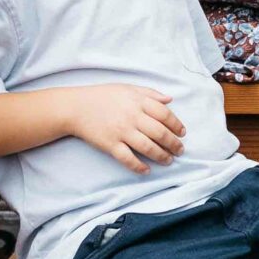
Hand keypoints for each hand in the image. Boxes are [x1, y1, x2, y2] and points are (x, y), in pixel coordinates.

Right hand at [70, 85, 185, 176]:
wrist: (76, 107)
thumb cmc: (103, 96)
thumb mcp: (128, 88)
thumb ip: (150, 93)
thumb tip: (170, 99)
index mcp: (138, 102)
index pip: (165, 114)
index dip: (176, 125)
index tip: (182, 133)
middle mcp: (132, 117)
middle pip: (160, 133)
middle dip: (173, 144)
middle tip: (180, 150)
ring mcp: (121, 132)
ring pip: (148, 147)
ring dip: (161, 156)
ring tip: (169, 160)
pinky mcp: (110, 145)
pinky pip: (128, 158)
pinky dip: (139, 166)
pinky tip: (146, 170)